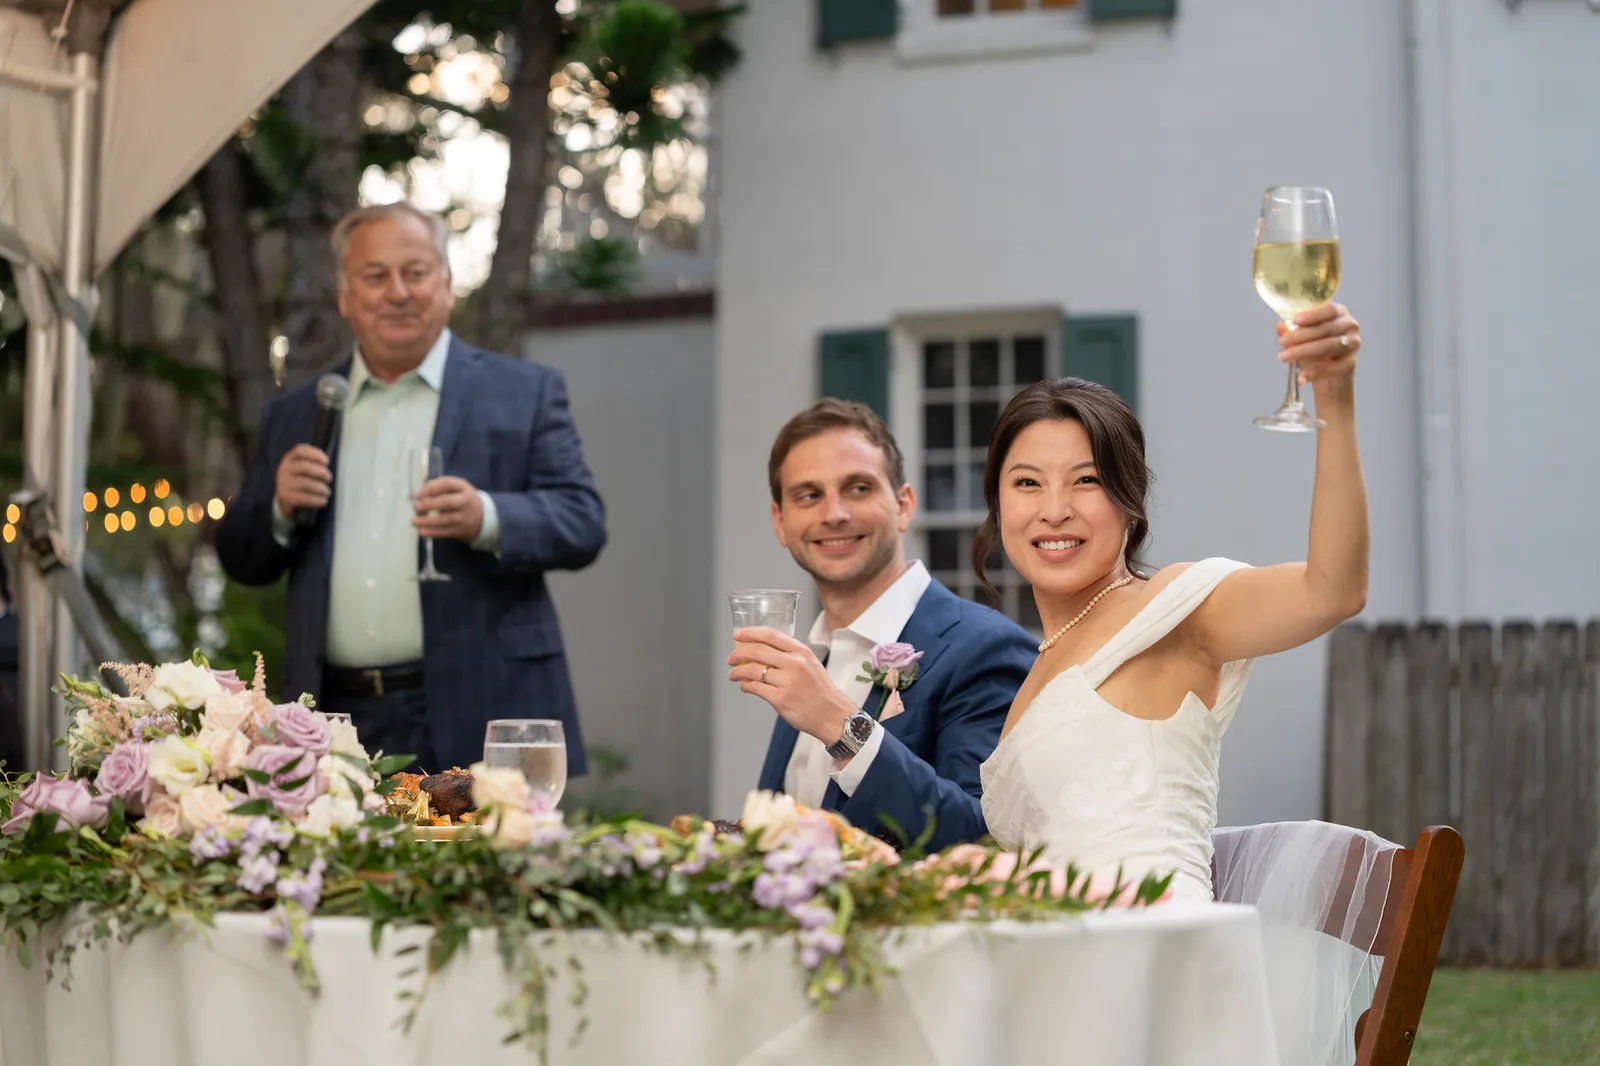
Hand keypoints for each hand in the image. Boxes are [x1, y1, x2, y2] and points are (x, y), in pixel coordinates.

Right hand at [274, 444, 331, 518]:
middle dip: (320, 472)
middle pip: (304, 466)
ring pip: (305, 483)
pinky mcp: (285, 496)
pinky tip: (322, 500)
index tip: (326, 461)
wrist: (284, 498)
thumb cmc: (299, 480)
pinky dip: (316, 499)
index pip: (300, 450)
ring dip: (320, 488)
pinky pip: (303, 498)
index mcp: (290, 458)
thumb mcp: (302, 468)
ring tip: (326, 491)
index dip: (315, 454)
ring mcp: (284, 482)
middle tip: (329, 478)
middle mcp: (285, 469)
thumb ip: (312, 463)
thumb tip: (327, 465)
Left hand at [413, 476, 483, 540]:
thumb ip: (437, 486)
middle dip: (431, 504)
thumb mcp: (455, 486)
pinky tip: (421, 531)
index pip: (448, 485)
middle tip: (416, 506)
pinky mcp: (460, 530)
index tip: (418, 494)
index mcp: (462, 488)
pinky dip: (432, 532)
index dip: (432, 488)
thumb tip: (419, 493)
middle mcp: (464, 502)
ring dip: (428, 521)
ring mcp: (463, 517)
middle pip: (448, 502)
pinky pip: (445, 532)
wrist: (481, 516)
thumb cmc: (460, 497)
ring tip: (414, 521)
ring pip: (445, 520)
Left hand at [728, 627, 857, 746]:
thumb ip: (791, 656)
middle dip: (739, 654)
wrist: (832, 715)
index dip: (751, 633)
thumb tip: (764, 652)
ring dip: (738, 671)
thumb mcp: (811, 664)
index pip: (771, 635)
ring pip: (753, 670)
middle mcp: (794, 664)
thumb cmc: (821, 692)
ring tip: (734, 674)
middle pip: (758, 651)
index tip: (738, 634)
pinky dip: (746, 686)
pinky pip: (755, 688)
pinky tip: (745, 686)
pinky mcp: (780, 699)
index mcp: (801, 652)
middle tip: (732, 658)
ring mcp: (787, 681)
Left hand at [1279, 302, 1359, 389]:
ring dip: (1304, 351)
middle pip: (1326, 329)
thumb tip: (1280, 326)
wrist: (1327, 375)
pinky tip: (1301, 377)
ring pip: (1329, 346)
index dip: (1312, 315)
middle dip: (1301, 336)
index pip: (1329, 309)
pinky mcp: (1351, 363)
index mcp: (1338, 312)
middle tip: (1281, 342)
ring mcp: (1353, 344)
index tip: (1295, 320)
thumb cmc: (1313, 349)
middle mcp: (1349, 325)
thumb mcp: (1299, 338)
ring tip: (1284, 356)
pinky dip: (1315, 372)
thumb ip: (1290, 330)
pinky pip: (1333, 367)